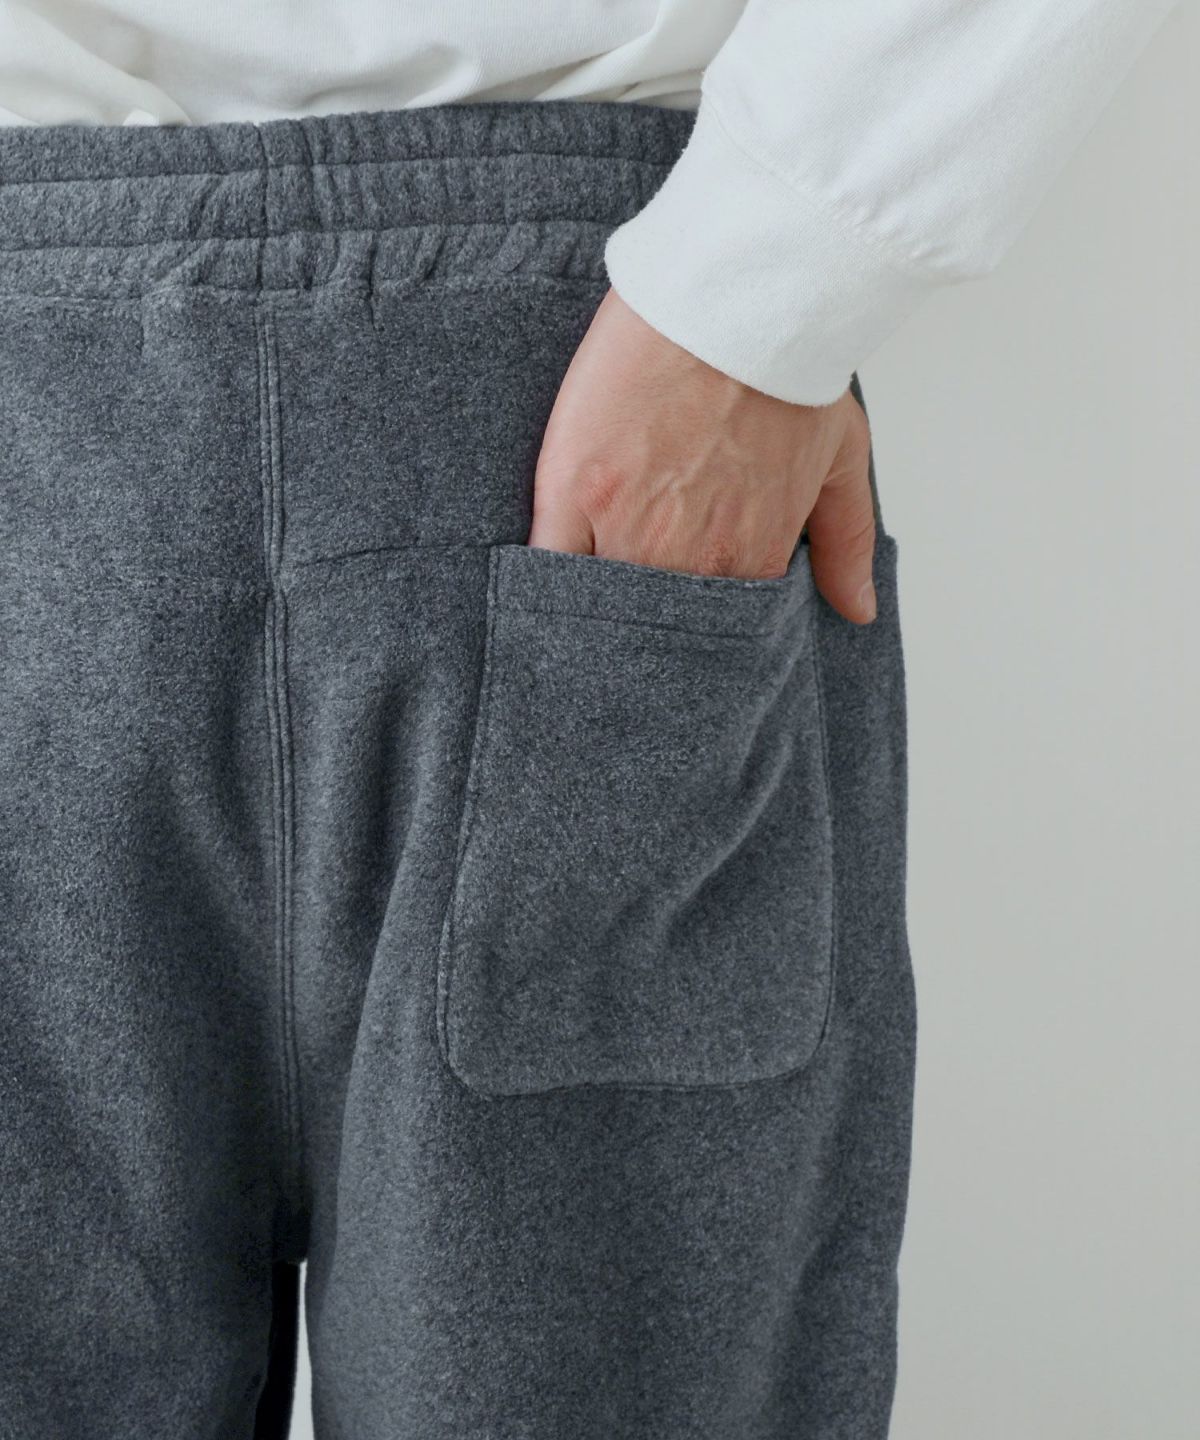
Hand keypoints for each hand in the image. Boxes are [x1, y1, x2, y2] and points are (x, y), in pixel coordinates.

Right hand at [530, 288, 877, 623]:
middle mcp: (687, 559)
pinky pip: (546, 562)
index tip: (677, 619)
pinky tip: (540, 579)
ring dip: (589, 604)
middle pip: (648, 622)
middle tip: (626, 607)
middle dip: (638, 625)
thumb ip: (847, 543)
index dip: (691, 626)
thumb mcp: (841, 457)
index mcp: (747, 560)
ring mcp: (625, 529)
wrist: (735, 298)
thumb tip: (857, 610)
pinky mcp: (573, 488)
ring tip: (584, 593)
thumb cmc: (787, 369)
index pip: (711, 629)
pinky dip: (542, 577)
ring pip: (595, 601)